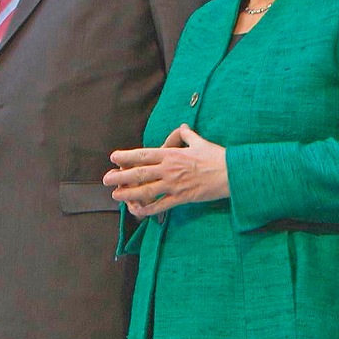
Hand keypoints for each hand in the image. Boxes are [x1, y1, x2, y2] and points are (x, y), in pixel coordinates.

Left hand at [103, 124, 227, 216]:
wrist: (231, 173)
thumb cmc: (216, 157)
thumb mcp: (200, 142)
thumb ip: (187, 136)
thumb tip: (183, 127)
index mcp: (172, 154)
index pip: (144, 154)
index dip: (127, 156)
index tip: (114, 157)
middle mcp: (170, 169)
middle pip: (140, 173)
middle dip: (121, 176)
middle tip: (106, 179)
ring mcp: (175, 185)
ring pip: (146, 190)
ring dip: (129, 193)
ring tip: (116, 195)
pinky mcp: (182, 198)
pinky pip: (161, 205)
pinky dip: (149, 209)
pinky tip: (139, 211)